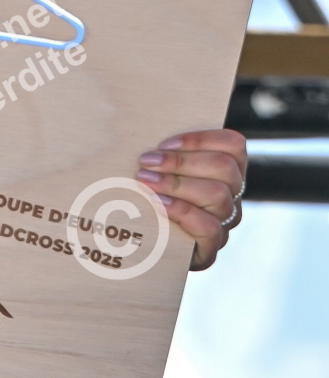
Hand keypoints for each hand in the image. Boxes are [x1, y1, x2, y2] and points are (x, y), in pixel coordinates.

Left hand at [137, 127, 245, 271]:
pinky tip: (158, 203)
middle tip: (146, 162)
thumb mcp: (160, 172)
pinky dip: (181, 211)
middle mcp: (232, 195)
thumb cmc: (150, 200)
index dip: (200, 140)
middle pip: (224, 167)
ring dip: (176, 184)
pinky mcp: (211, 248)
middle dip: (181, 161)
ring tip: (145, 181)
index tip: (163, 144)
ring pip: (217, 195)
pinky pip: (208, 227)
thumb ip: (163, 153)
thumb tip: (143, 128)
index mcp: (227, 170)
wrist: (144, 249)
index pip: (233, 144)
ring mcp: (224, 223)